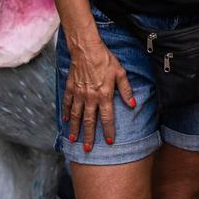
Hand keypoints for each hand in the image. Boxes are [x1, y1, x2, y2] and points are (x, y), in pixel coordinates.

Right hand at [63, 37, 135, 151]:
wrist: (86, 49)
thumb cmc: (105, 59)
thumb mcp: (120, 73)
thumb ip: (125, 90)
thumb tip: (133, 104)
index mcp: (104, 95)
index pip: (107, 118)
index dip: (108, 131)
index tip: (110, 142)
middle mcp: (90, 98)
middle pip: (89, 121)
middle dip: (89, 137)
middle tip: (87, 150)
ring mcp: (78, 94)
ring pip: (76, 115)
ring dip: (75, 129)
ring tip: (74, 140)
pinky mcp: (70, 88)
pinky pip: (67, 103)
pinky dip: (66, 112)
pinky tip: (65, 120)